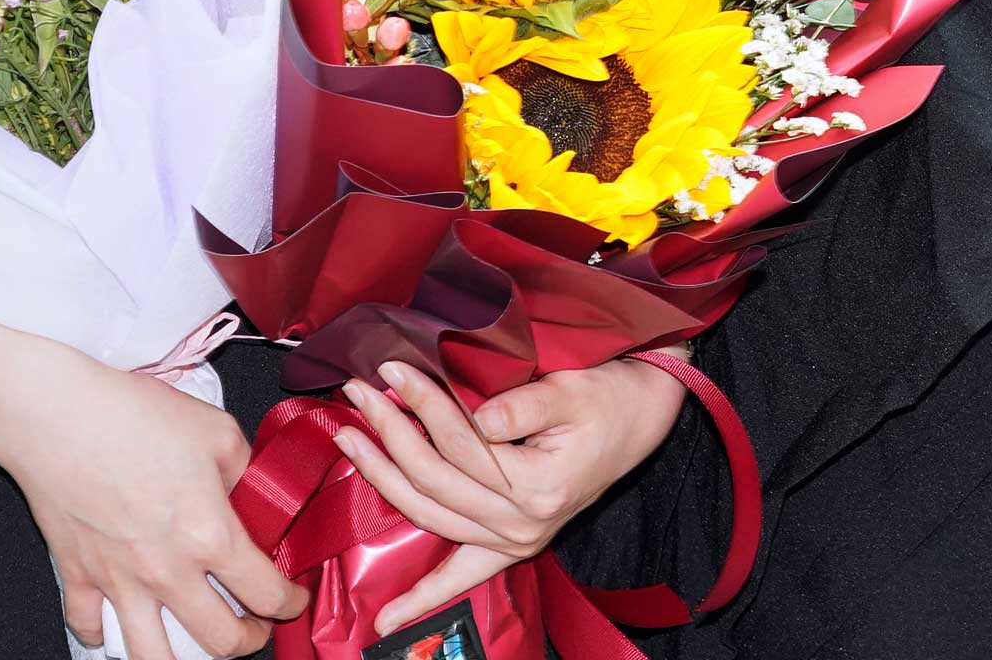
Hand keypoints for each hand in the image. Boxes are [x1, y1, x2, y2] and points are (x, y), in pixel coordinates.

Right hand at [0, 325, 305, 658]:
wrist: (59, 416)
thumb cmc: (134, 415)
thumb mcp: (217, 432)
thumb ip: (244, 471)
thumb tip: (251, 491)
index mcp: (210, 535)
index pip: (266, 592)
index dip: (289, 603)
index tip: (291, 599)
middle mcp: (167, 571)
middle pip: (219, 641)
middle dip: (247, 641)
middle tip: (253, 627)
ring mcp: (118, 581)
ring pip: (153, 657)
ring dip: (182, 657)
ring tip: (195, 642)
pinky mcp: (77, 576)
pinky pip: (89, 628)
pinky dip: (103, 633)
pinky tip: (119, 622)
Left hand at [334, 356, 689, 635]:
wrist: (640, 422)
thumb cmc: (608, 400)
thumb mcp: (572, 391)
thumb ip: (522, 405)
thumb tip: (473, 418)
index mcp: (540, 488)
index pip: (462, 446)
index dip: (425, 406)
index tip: (393, 371)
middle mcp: (524, 526)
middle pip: (435, 481)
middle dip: (391, 435)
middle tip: (359, 394)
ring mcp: (515, 542)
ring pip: (429, 516)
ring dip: (383, 478)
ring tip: (350, 437)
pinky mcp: (509, 546)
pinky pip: (459, 577)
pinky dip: (423, 598)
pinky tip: (387, 619)